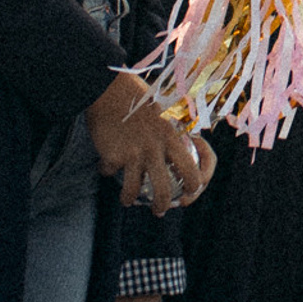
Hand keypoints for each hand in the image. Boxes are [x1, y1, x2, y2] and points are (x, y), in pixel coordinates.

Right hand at [87, 74, 213, 212]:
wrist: (109, 90)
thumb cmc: (139, 100)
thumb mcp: (164, 113)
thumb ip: (170, 134)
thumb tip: (178, 150)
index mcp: (173, 137)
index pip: (194, 167)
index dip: (196, 185)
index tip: (190, 193)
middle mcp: (156, 148)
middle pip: (163, 189)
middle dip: (161, 205)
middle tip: (159, 211)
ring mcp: (134, 153)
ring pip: (133, 190)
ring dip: (129, 199)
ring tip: (127, 200)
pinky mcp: (113, 155)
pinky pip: (110, 173)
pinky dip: (107, 172)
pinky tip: (106, 166)